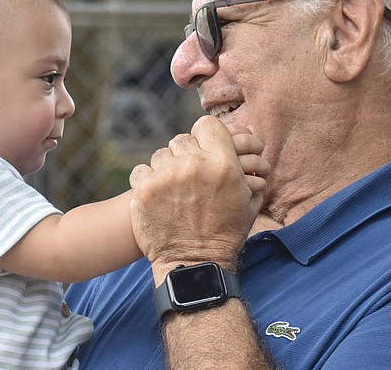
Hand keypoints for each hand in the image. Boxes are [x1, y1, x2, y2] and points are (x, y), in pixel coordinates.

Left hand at [129, 116, 264, 281]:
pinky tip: (158, 195)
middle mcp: (193, 164)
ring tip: (174, 189)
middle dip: (186, 154)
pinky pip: (142, 170)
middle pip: (183, 139)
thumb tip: (246, 148)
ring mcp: (166, 176)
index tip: (205, 149)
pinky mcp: (144, 189)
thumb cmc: (226, 233)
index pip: (207, 126)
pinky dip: (147, 181)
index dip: (207, 136)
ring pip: (161, 154)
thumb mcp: (248, 200)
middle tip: (190, 175)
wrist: (196, 264)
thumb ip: (246, 170)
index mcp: (223, 163)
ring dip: (167, 168)